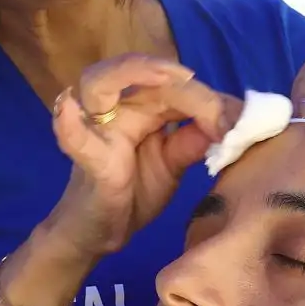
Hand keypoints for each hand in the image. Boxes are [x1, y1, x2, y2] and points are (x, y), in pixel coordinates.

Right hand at [45, 56, 242, 257]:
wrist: (97, 234)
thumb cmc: (132, 192)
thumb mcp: (172, 165)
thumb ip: (194, 141)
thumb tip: (231, 122)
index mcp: (139, 109)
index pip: (170, 85)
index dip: (206, 97)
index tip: (237, 122)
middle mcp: (115, 111)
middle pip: (133, 71)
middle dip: (169, 73)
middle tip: (196, 81)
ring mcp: (98, 133)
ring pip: (98, 84)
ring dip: (130, 72)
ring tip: (165, 75)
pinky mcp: (90, 164)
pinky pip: (78, 141)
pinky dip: (69, 124)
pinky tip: (67, 106)